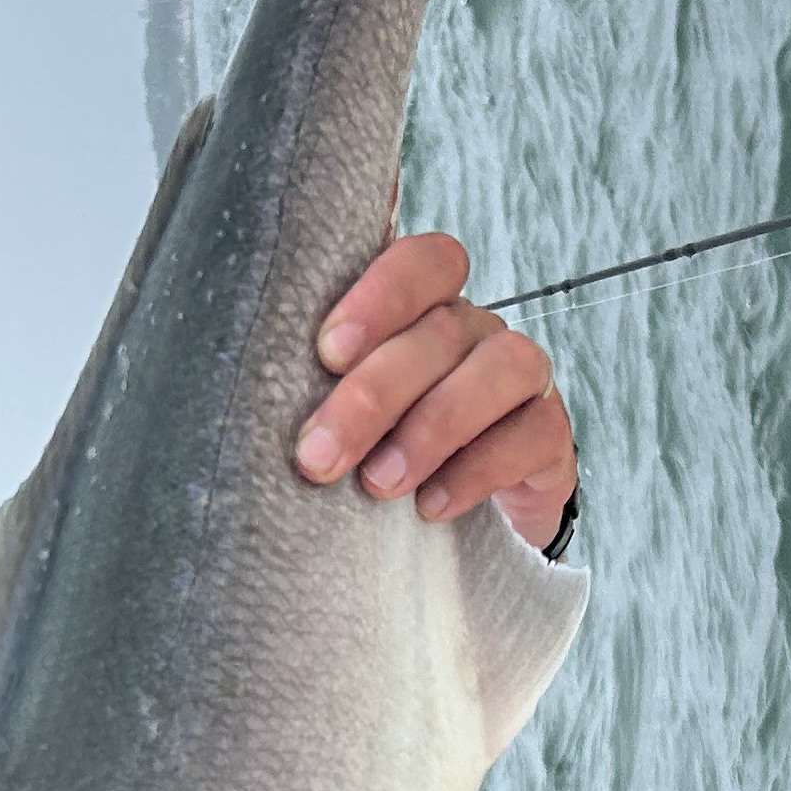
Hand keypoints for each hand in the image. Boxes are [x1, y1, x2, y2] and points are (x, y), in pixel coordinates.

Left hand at [296, 231, 576, 549]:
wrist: (460, 528)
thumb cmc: (376, 453)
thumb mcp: (343, 417)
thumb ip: (316, 389)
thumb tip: (241, 401)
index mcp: (423, 309)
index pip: (426, 261)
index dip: (383, 295)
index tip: (327, 353)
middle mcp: (475, 331)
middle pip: (441, 331)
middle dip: (375, 394)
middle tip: (321, 457)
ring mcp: (522, 378)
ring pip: (500, 368)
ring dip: (433, 427)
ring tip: (378, 484)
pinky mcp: (549, 433)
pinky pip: (531, 434)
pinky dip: (477, 471)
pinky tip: (431, 507)